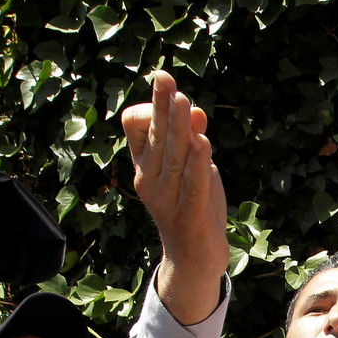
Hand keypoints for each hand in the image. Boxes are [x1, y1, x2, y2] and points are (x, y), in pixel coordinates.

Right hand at [121, 72, 228, 276]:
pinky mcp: (191, 217)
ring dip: (180, 129)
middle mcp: (150, 180)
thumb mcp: (191, 171)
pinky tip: (202, 143)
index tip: (172, 97)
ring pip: (174, 158)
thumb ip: (191, 142)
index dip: (151, 108)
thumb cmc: (191, 208)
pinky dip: (198, 165)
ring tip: (184, 101)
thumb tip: (196, 111)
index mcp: (144, 166)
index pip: (135, 127)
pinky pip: (193, 187)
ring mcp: (168, 200)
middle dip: (162, 106)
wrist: (193, 260)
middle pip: (155, 136)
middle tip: (165, 77)